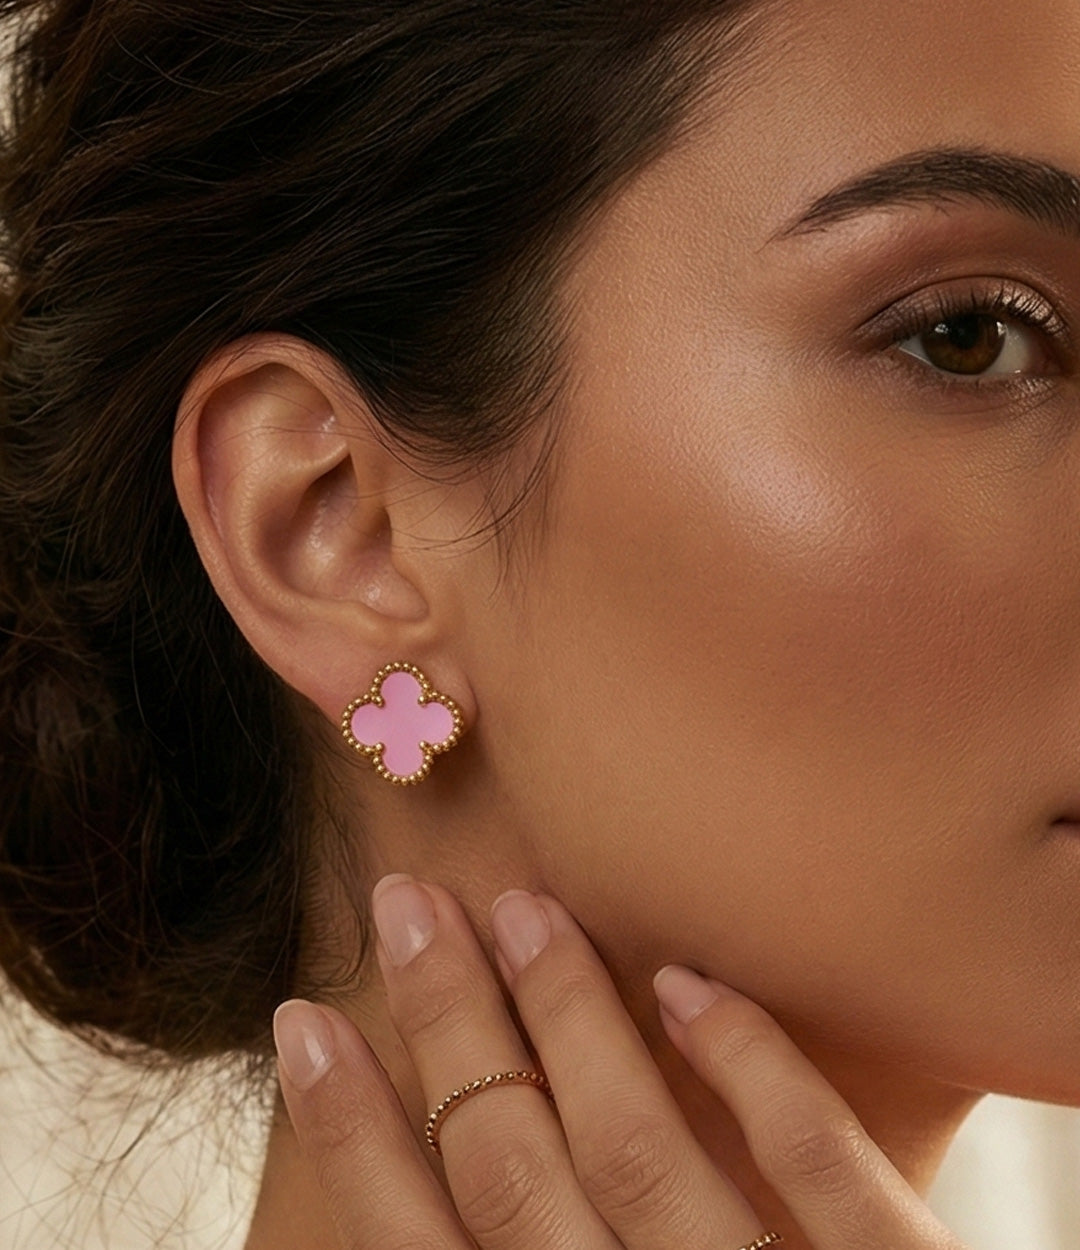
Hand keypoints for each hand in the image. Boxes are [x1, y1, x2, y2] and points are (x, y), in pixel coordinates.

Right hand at [272, 877, 968, 1249]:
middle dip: (446, 1025)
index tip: (306, 1021)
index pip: (419, 1249)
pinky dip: (751, 1066)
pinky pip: (818, 1163)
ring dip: (567, 1015)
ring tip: (521, 909)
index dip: (350, 1132)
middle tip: (408, 903)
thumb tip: (436, 1187)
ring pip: (636, 1145)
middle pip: (509, 1166)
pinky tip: (689, 985)